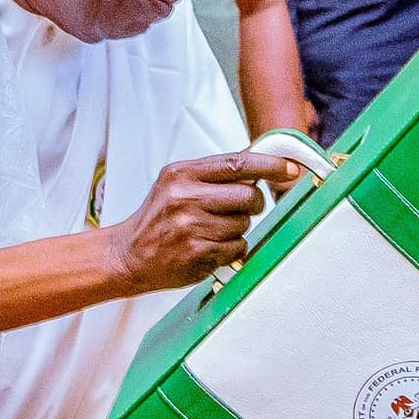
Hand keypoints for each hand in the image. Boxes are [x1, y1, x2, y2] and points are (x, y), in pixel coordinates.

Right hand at [106, 152, 300, 294]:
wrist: (127, 255)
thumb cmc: (158, 219)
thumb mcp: (176, 184)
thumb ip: (213, 175)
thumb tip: (259, 166)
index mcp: (182, 174)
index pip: (238, 163)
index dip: (270, 165)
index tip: (290, 168)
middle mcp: (185, 198)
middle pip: (248, 196)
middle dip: (253, 204)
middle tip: (239, 208)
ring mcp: (191, 227)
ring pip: (244, 224)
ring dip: (236, 229)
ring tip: (210, 231)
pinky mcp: (197, 254)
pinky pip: (237, 248)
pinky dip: (230, 249)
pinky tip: (208, 247)